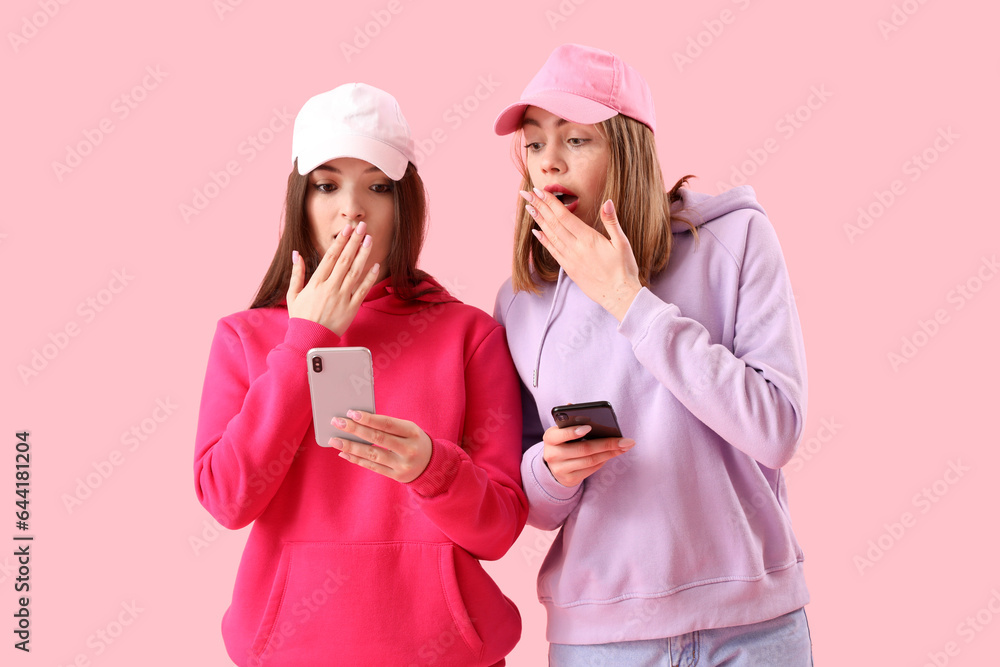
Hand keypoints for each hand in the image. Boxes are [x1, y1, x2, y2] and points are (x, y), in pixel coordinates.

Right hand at [286, 222, 380, 335]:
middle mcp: (330, 288)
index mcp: (316, 283)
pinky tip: (375, 265)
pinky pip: (362, 290)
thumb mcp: (293, 295)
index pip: (330, 257)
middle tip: (362, 227)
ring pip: (355, 272)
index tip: (347, 229)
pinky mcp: (351, 308)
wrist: (309, 341)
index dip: (340, 242)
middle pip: (345, 260)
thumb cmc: (301, 318)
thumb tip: (296, 254)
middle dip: (354, 242)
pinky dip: (369, 277)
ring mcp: (342, 298)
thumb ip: (297, 273)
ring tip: (370, 240)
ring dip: (363, 254)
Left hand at [329, 410, 432, 483]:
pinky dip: (356, 459)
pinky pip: (372, 467)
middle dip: (354, 430)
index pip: (387, 424)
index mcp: (412, 432)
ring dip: (351, 446)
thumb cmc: (413, 440)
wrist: (432, 464)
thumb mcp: (408, 429)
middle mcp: (408, 449)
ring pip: (372, 454)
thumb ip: (387, 426)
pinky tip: (344, 453)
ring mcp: (402, 464)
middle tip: (336, 422)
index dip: (368, 418)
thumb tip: (357, 421)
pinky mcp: (396, 476)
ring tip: (335, 440)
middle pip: (377, 438)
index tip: (351, 413)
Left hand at [521, 190, 642, 321]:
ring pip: (550, 236)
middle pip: (553, 224)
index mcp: (589, 239)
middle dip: (539, 207)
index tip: (539, 191)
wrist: (619, 296)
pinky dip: (543, 240)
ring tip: (529, 208)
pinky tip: (536, 232)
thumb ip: (612, 222)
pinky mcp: (569, 269)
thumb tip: (607, 202)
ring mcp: (570, 259)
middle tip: (526, 194)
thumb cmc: (624, 269)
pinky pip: (553, 252)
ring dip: (538, 221)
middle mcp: (576, 248)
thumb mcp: (622, 243)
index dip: (550, 202)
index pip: (564, 216)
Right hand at [541, 424, 634, 487]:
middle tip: (624, 440)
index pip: (561, 434)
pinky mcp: (569, 479)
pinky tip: (614, 453)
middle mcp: (552, 454)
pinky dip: (604, 460)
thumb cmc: (564, 442)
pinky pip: (592, 469)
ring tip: (625, 446)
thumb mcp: (563, 431)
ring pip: (590, 460)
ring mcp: (560, 469)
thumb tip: (577, 408)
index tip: (589, 427)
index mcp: (550, 437)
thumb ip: (570, 420)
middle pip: (583, 448)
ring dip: (610, 453)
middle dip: (607, 444)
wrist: (555, 466)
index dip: (574, 431)